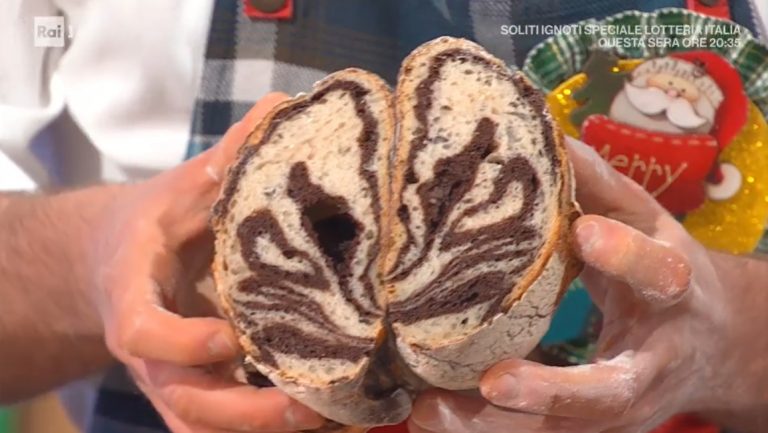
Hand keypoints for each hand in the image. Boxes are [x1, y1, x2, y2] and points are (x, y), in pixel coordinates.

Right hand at [88, 93, 325, 432]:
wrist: (121, 263)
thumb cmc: (155, 226)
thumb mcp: (183, 188)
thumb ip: (226, 156)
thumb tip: (283, 106)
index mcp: (135, 296)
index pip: (143, 333)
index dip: (182, 343)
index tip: (230, 337)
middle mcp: (151, 351)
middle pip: (183, 400)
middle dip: (243, 412)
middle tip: (307, 406)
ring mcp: (172, 376)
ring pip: (205, 424)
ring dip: (263, 429)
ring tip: (330, 419)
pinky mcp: (196, 388)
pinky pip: (222, 425)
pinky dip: (264, 429)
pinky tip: (324, 417)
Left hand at [409, 137, 767, 432]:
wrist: (713, 344)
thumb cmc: (665, 272)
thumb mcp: (647, 222)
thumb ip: (600, 184)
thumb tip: (544, 127)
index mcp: (672, 293)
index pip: (657, 274)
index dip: (625, 256)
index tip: (584, 232)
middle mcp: (652, 363)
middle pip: (610, 391)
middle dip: (553, 390)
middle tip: (495, 383)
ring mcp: (621, 407)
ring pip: (563, 428)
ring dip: (496, 425)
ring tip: (430, 414)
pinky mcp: (590, 427)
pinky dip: (482, 428)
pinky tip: (430, 415)